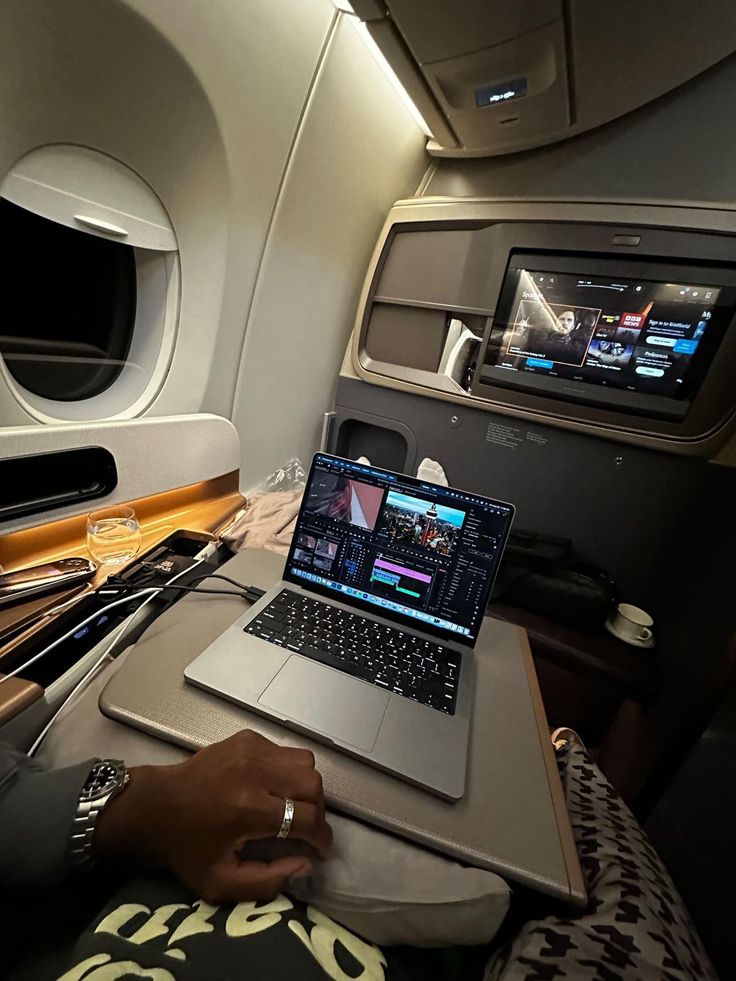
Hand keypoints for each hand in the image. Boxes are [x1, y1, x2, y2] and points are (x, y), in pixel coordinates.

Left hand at [93, 730, 331, 902]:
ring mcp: (251, 749)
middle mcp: (254, 772)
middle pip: (313, 785)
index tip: (319, 850)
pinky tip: (272, 787)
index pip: (308, 819)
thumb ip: (267, 882)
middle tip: (307, 828)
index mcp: (248, 809)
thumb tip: (305, 864)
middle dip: (318, 811)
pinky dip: (287, 771)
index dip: (321, 838)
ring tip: (293, 806)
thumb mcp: (220, 882)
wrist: (155, 806)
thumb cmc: (187, 848)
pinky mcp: (247, 738)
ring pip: (305, 763)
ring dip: (307, 788)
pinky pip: (285, 751)